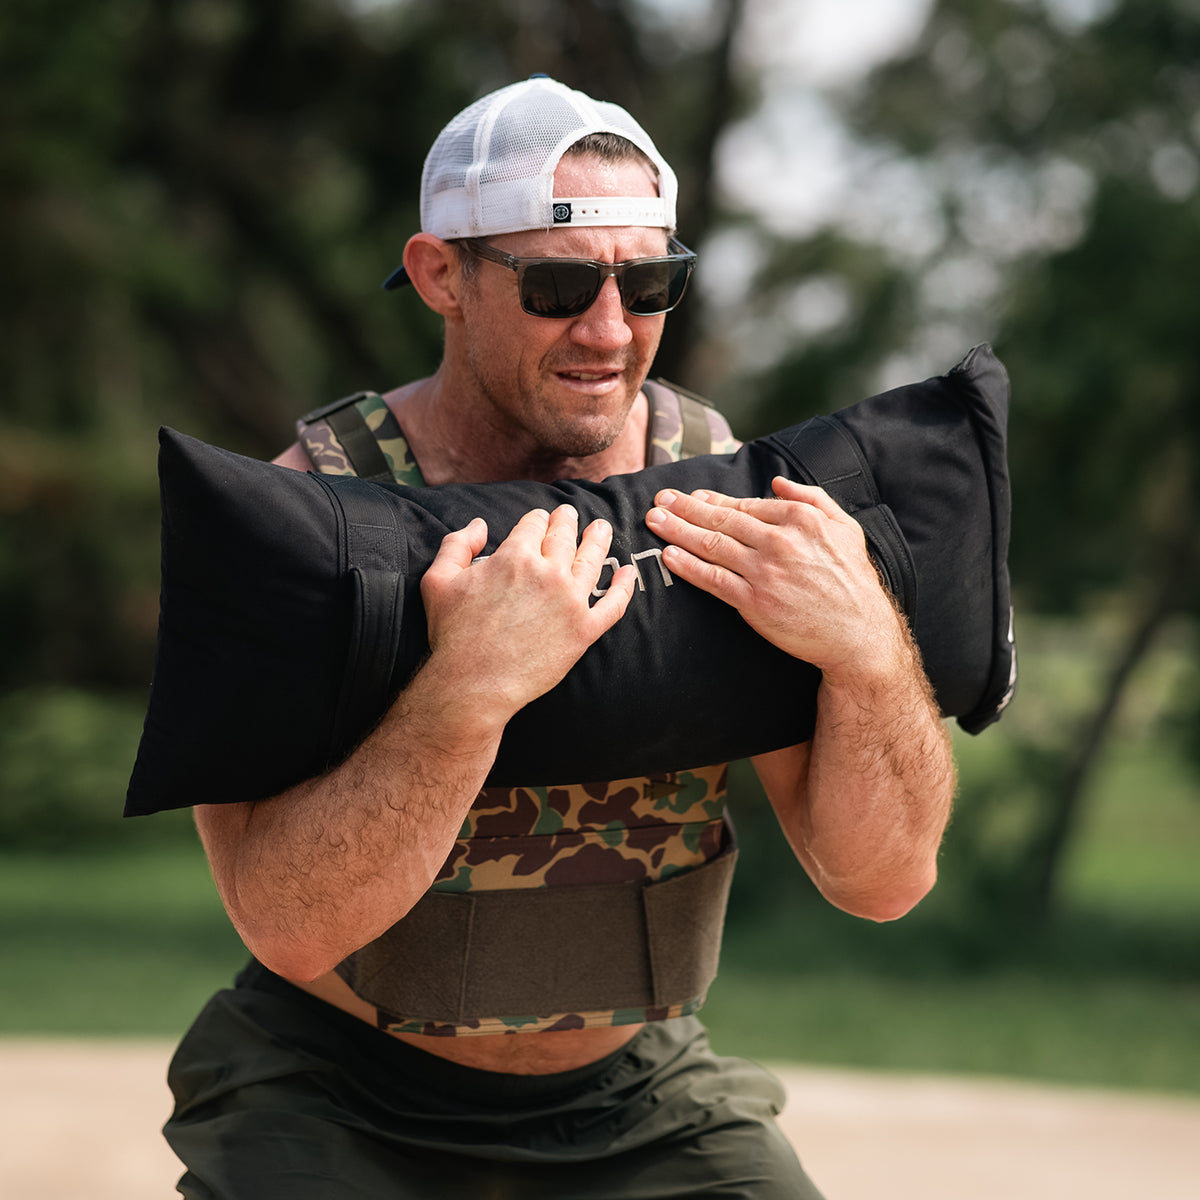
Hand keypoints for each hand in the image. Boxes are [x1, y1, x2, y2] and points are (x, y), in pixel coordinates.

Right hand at [420, 505, 637, 719]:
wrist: (474, 684)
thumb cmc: (453, 634)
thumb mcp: (438, 581)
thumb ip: (457, 545)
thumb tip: (479, 524)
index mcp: (516, 556)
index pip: (534, 524)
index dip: (537, 519)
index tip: (540, 520)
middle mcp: (549, 573)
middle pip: (565, 536)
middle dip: (568, 521)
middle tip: (571, 515)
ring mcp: (571, 601)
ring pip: (593, 560)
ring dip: (599, 539)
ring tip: (602, 528)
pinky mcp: (585, 630)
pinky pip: (613, 604)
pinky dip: (624, 586)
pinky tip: (628, 573)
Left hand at [645, 477, 902, 676]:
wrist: (858, 633)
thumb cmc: (854, 581)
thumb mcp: (846, 528)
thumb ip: (813, 498)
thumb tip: (777, 481)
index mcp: (799, 520)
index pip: (745, 506)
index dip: (714, 500)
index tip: (693, 495)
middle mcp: (778, 541)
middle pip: (721, 520)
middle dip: (685, 507)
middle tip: (660, 499)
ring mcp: (764, 572)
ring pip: (711, 544)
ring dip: (677, 530)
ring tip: (654, 520)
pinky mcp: (754, 601)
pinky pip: (712, 579)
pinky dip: (687, 565)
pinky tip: (669, 554)